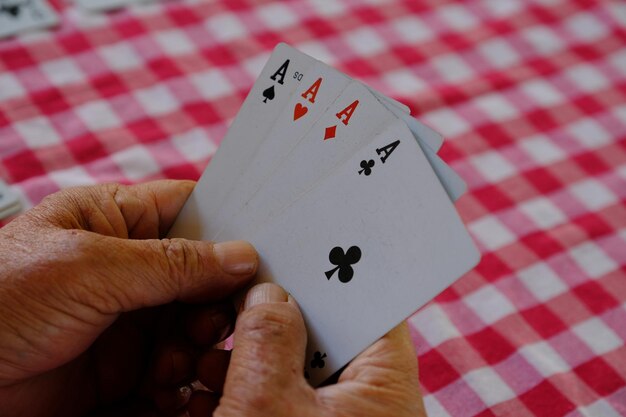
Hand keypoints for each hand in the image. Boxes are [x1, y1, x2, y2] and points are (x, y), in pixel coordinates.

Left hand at [0, 180, 258, 416]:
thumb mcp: (89, 268)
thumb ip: (172, 263)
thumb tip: (244, 257)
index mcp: (117, 220)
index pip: (192, 210)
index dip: (232, 227)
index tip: (267, 252)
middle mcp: (130, 268)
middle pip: (205, 275)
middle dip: (221, 299)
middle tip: (226, 320)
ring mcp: (129, 319)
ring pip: (196, 325)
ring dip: (203, 345)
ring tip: (184, 363)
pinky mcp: (123, 370)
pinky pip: (174, 371)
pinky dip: (184, 382)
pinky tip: (174, 389)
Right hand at [188, 283, 426, 416]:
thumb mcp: (265, 409)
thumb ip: (267, 340)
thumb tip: (267, 296)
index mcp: (384, 390)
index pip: (371, 309)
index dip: (334, 275)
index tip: (295, 248)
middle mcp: (366, 406)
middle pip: (324, 335)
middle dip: (270, 320)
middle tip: (232, 300)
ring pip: (291, 369)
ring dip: (244, 358)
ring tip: (203, 359)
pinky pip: (273, 401)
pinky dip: (238, 392)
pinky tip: (199, 392)